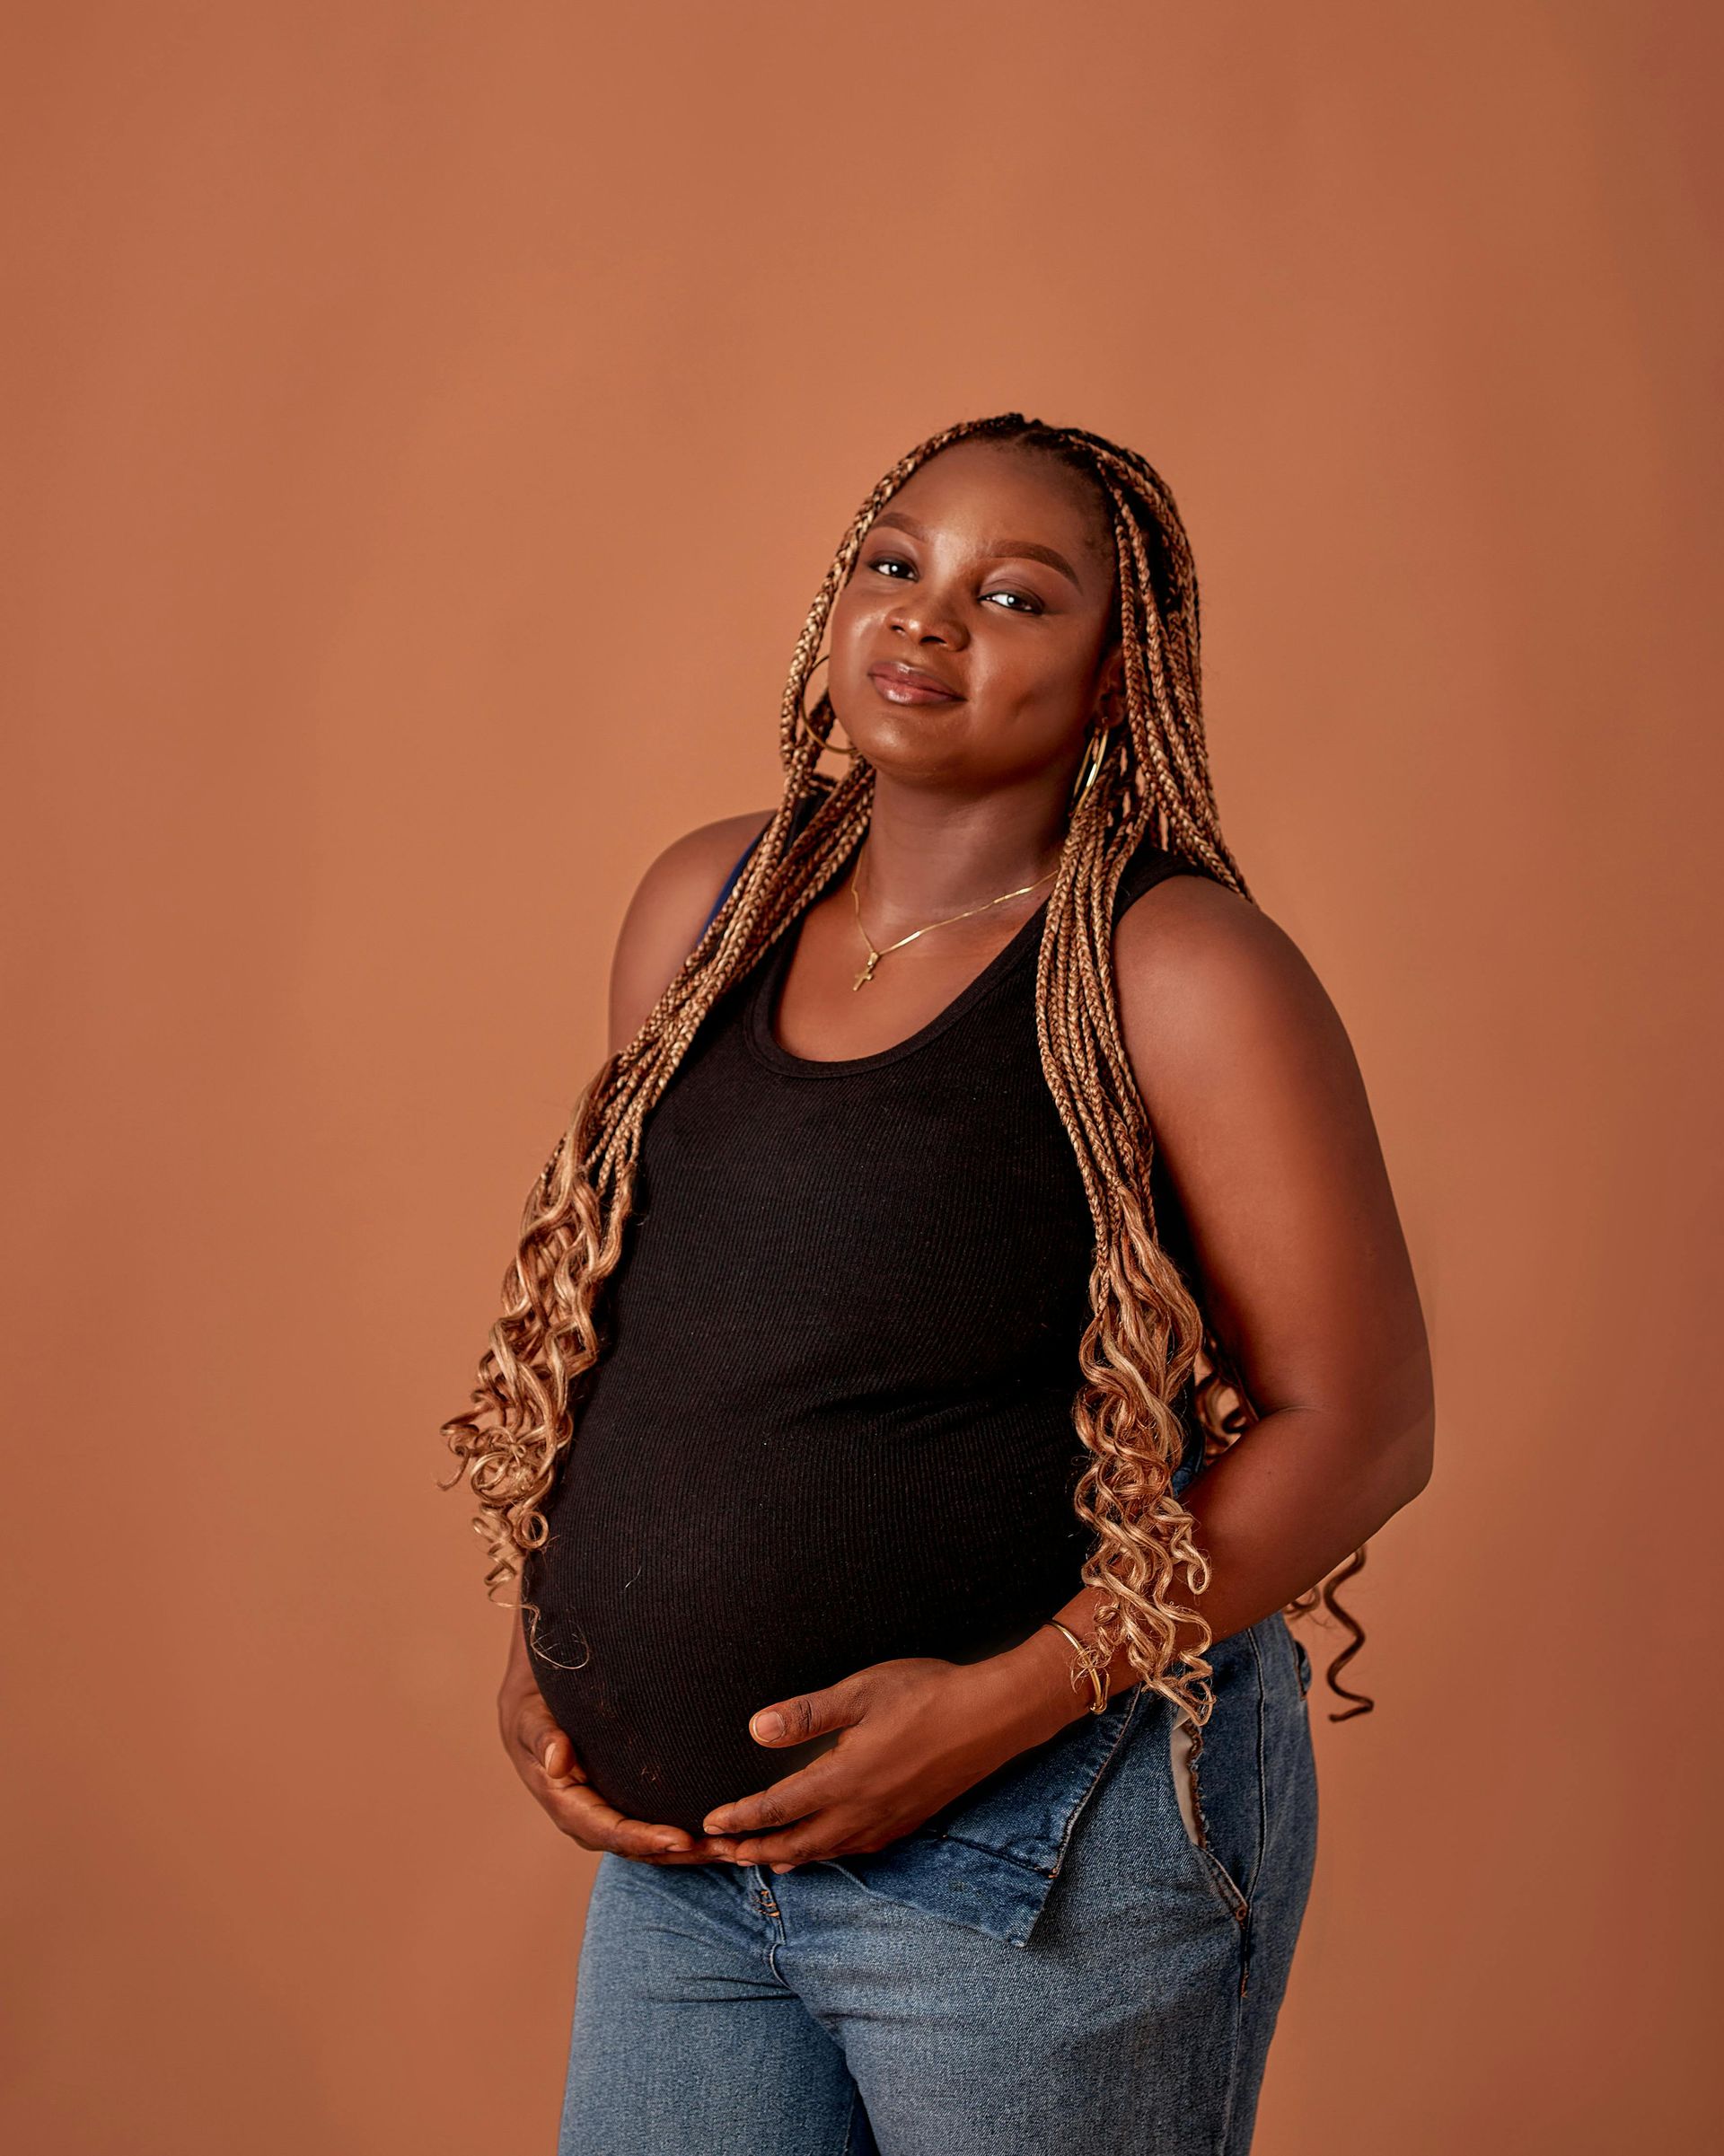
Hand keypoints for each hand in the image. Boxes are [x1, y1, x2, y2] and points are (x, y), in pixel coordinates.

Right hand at [499, 1674, 741, 1866]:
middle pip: (637, 1847)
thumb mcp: (531, 1717)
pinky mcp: (619, 1805)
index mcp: (564, 1800)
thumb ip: (543, 1737)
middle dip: (680, 1853)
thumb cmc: (532, 1707)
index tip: (681, 1840)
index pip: (608, 1830)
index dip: (645, 1839)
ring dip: (691, 1852)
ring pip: (649, 1845)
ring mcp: (603, 1815)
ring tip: (735, 1850)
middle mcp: (585, 1817)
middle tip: (725, 1850)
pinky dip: (685, 1838)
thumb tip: (557, 1762)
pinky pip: (652, 1828)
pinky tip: (720, 1835)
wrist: (529, 1706)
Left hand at [699, 1651, 1075, 1872]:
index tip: (711, 1823)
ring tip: (765, 1860)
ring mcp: (888, 1821)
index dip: (740, 1818)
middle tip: (724, 1854)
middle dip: (757, 1850)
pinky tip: (827, 1848)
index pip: (777, 1808)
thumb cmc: (926, 1694)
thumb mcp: (861, 1691)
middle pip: (797, 1843)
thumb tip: (756, 1730)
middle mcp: (862, 1811)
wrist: (991, 1717)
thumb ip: (807, 1714)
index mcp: (844, 1779)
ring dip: (790, 1857)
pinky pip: (858, 1849)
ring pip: (828, 1851)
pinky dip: (829, 1854)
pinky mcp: (909, 1821)